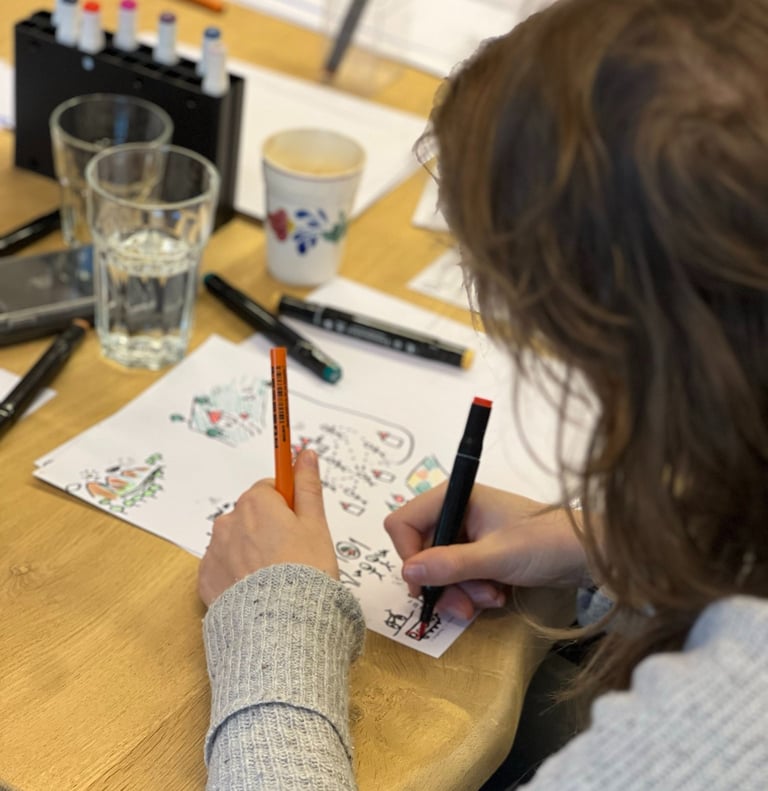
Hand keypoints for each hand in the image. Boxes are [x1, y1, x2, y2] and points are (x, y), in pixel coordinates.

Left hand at [198, 449, 338, 606]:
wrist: (280, 626)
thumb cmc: (304, 573)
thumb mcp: (316, 525)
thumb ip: (307, 486)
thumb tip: (306, 454)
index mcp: (255, 502)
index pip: (270, 489)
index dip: (288, 507)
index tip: (299, 525)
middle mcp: (228, 521)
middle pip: (252, 515)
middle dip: (269, 529)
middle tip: (294, 555)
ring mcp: (213, 552)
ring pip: (237, 542)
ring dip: (252, 552)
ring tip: (275, 578)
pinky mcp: (205, 580)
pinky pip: (223, 568)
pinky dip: (237, 575)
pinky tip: (257, 591)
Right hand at [384, 484, 589, 619]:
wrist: (587, 555)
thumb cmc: (545, 543)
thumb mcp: (495, 556)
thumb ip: (450, 564)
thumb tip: (408, 572)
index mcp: (455, 497)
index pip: (404, 522)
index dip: (409, 554)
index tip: (427, 581)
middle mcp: (456, 512)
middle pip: (421, 552)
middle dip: (442, 582)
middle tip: (465, 603)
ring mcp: (468, 534)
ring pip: (439, 570)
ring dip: (460, 592)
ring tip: (491, 598)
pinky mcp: (480, 553)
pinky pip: (458, 577)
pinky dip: (472, 592)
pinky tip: (496, 595)